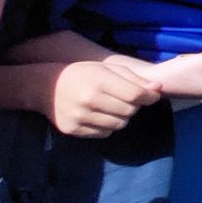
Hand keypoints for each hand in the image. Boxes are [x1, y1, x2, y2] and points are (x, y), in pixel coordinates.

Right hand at [45, 62, 161, 137]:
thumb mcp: (107, 69)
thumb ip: (134, 78)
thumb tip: (158, 88)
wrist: (44, 86)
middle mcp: (89, 100)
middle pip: (129, 111)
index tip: (153, 95)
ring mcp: (80, 117)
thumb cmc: (82, 74)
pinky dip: (107, 126)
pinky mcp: (74, 130)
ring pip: (119, 125)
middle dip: (134, 106)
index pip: (134, 95)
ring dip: (122, 117)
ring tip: (111, 106)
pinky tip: (98, 115)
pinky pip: (104, 133)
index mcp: (98, 80)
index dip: (149, 97)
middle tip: (126, 99)